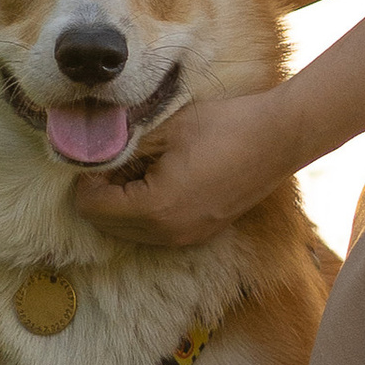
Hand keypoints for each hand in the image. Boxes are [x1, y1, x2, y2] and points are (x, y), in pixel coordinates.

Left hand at [70, 90, 296, 247]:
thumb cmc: (224, 127)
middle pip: (107, 226)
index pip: (93, 207)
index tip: (96, 155)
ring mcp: (187, 237)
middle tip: (112, 160)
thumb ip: (126, 146)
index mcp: (156, 208)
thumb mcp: (166, 129)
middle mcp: (168, 233)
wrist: (279, 137)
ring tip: (136, 167)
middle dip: (101, 195)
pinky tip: (158, 177)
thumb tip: (95, 152)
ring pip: (131, 231)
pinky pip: (156, 230)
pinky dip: (145, 210)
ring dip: (122, 204)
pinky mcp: (201, 232)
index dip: (86, 180)